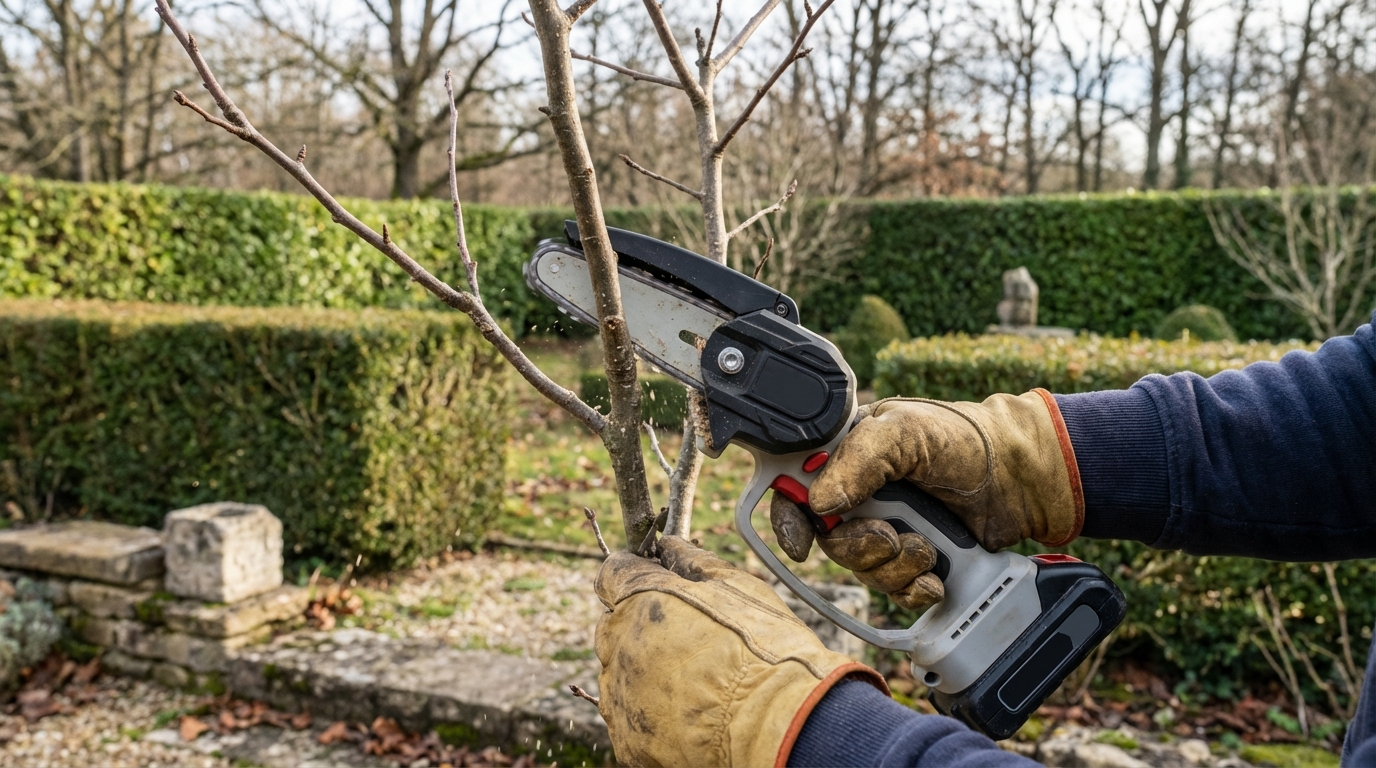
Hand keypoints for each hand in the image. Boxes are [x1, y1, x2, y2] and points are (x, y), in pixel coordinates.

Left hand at [594, 536, 886, 767]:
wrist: (781, 723)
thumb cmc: (763, 647)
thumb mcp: (735, 587)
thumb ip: (692, 561)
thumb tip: (668, 544)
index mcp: (638, 600)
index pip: (611, 573)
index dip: (636, 574)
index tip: (658, 581)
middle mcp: (617, 647)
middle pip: (614, 626)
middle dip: (641, 625)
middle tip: (690, 637)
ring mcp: (620, 699)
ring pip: (621, 675)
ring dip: (646, 671)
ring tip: (698, 681)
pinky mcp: (629, 743)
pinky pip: (631, 719)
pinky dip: (653, 714)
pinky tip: (693, 713)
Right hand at [771, 390, 1082, 610]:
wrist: (1019, 478)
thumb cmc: (963, 439)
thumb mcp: (904, 431)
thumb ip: (857, 460)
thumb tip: (819, 501)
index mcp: (846, 458)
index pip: (796, 490)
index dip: (789, 519)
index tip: (800, 542)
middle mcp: (862, 496)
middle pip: (830, 541)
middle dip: (859, 547)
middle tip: (890, 538)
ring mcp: (888, 530)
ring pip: (863, 571)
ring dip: (894, 568)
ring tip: (927, 549)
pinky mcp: (915, 562)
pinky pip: (896, 592)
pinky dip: (914, 590)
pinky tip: (935, 578)